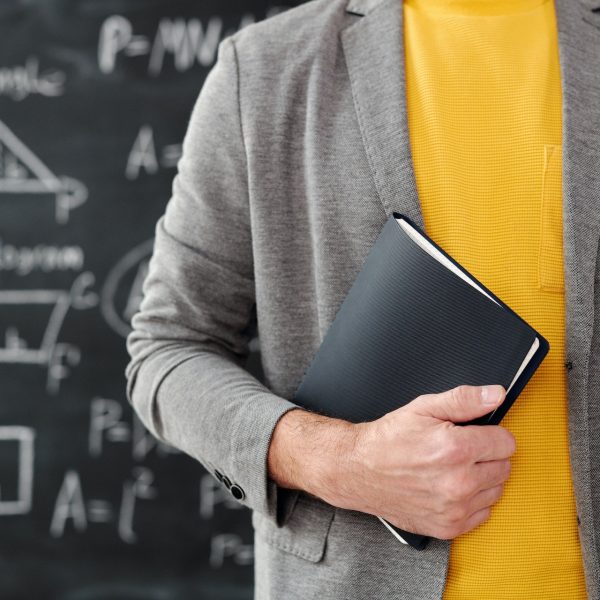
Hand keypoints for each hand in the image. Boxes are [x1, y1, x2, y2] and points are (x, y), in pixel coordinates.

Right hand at [332, 384, 514, 538]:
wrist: (359, 470)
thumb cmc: (389, 438)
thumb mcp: (424, 408)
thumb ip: (465, 400)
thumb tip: (496, 395)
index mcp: (455, 449)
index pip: (506, 442)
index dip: (490, 434)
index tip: (473, 434)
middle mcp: (458, 482)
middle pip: (504, 467)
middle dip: (486, 455)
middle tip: (458, 450)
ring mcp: (454, 508)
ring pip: (496, 491)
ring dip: (481, 479)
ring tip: (452, 468)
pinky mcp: (449, 527)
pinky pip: (482, 514)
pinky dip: (472, 501)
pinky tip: (449, 487)